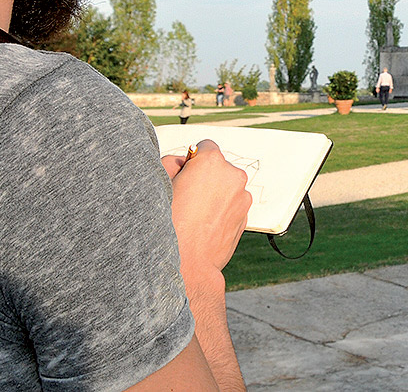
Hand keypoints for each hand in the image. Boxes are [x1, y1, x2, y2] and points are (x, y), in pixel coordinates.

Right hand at [166, 140, 251, 276]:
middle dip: (206, 177)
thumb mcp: (161, 183)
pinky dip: (222, 210)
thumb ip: (172, 163)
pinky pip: (232, 205)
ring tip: (195, 215)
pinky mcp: (246, 216)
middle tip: (187, 197)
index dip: (193, 160)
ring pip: (227, 187)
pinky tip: (205, 226)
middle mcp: (233, 175)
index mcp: (212, 162)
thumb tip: (183, 161)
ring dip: (216, 194)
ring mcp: (243, 197)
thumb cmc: (170, 222)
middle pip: (219, 167)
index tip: (184, 175)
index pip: (206, 146)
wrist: (188, 262)